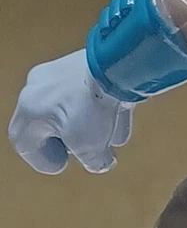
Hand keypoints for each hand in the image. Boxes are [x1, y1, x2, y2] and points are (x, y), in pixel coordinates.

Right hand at [8, 50, 132, 174]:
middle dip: (67, 140)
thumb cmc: (92, 104)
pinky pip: (87, 90)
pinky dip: (100, 106)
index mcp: (30, 109)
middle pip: (47, 123)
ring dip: (88, 124)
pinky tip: (121, 117)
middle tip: (82, 150)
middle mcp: (38, 87)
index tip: (62, 165)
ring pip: (69, 105)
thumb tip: (100, 162)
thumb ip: (93, 160)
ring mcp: (60, 71)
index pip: (24, 142)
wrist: (114, 66)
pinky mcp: (83, 62)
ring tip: (109, 137)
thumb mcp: (90, 146)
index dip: (42, 160)